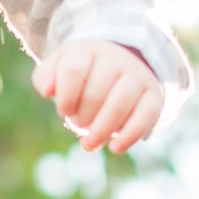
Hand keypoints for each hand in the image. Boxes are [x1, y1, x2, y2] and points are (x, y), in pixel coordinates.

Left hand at [33, 40, 161, 153]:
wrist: (122, 62)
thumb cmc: (82, 72)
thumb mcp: (59, 67)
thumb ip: (45, 77)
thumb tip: (47, 91)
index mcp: (88, 50)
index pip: (73, 71)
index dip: (65, 97)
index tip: (63, 111)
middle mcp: (115, 59)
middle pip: (95, 93)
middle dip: (82, 116)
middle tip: (78, 124)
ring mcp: (136, 76)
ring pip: (119, 105)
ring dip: (101, 130)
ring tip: (89, 143)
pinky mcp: (153, 95)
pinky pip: (145, 116)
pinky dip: (130, 135)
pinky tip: (115, 148)